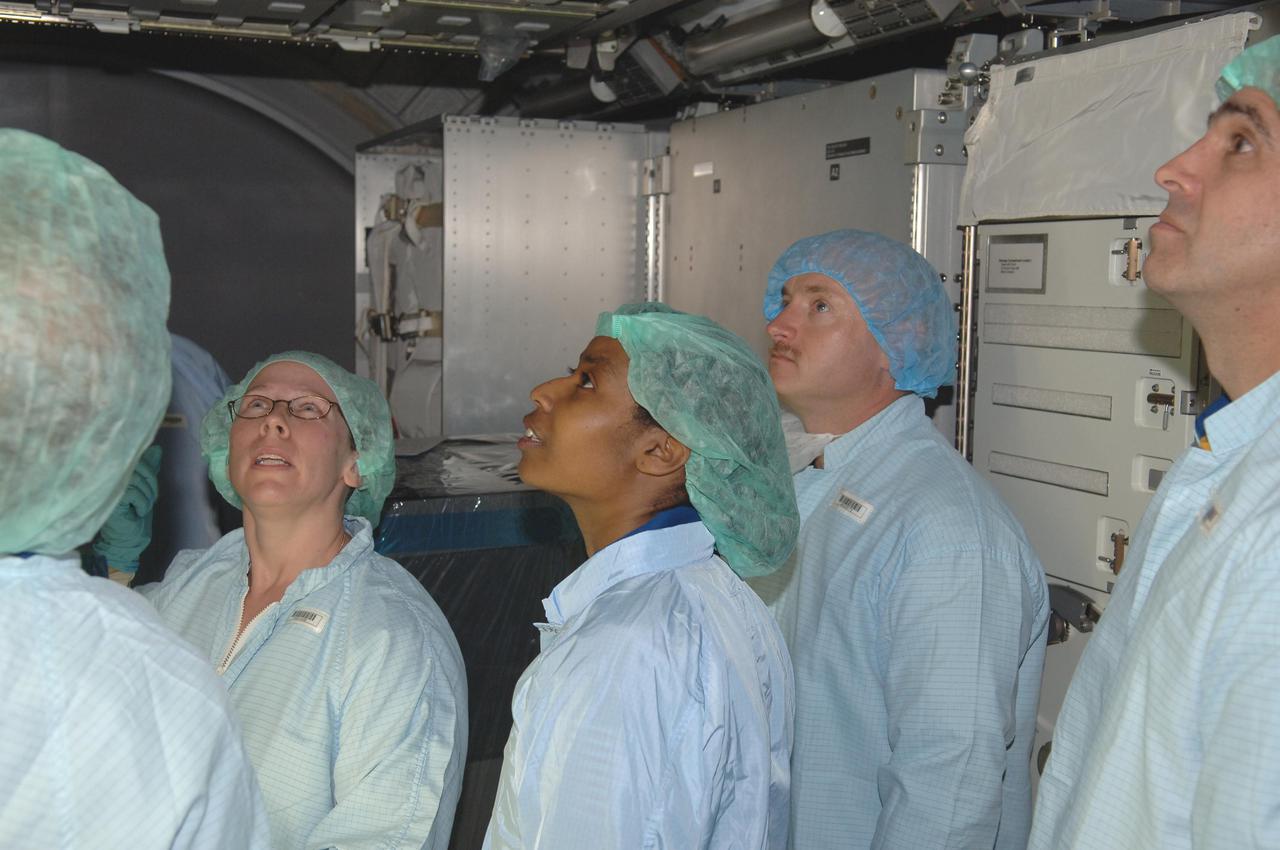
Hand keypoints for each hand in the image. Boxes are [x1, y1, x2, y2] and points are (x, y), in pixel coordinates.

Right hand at [92, 445, 162, 571]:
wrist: (128, 535)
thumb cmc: (135, 511)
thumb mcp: (145, 486)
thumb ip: (149, 468)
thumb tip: (157, 449)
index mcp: (117, 471)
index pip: (137, 459)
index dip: (149, 471)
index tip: (152, 488)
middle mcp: (109, 477)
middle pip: (138, 467)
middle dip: (151, 483)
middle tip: (152, 498)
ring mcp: (107, 487)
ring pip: (136, 481)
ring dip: (146, 496)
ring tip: (143, 506)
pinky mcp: (108, 499)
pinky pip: (132, 493)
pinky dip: (141, 503)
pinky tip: (137, 512)